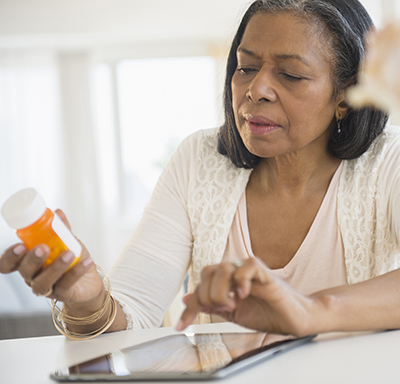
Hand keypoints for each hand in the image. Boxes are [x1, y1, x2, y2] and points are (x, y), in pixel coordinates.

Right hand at [0, 209, 102, 304]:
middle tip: (43, 247)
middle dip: (32, 259)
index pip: (9, 264)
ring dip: (55, 267)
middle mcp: (33, 277)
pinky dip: (77, 271)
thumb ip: (61, 230)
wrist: (90, 281)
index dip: (10, 257)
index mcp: (29, 263)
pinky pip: (66, 284)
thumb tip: (58, 213)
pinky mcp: (63, 294)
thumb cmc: (72, 260)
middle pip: (25, 271)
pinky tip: (87, 261)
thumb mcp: (67, 242)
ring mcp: (47, 288)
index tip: (20, 246)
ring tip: (69, 253)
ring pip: (43, 282)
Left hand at [177, 258, 316, 335]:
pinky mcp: (265, 272)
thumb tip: (187, 299)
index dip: (190, 304)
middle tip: (222, 310)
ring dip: (221, 291)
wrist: (293, 320)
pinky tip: (244, 295)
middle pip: (208, 271)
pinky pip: (247, 265)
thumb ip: (211, 305)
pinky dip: (241, 281)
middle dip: (207, 296)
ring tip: (232, 305)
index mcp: (227, 280)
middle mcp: (236, 272)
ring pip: (223, 268)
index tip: (182, 326)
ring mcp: (250, 271)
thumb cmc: (266, 314)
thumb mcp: (232, 314)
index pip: (201, 283)